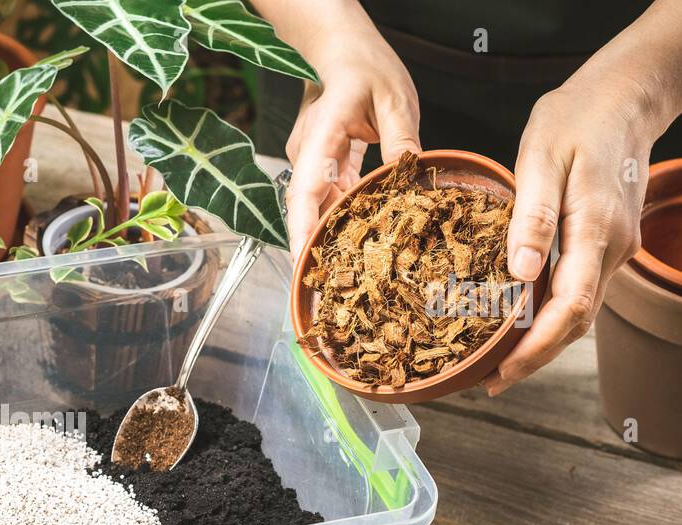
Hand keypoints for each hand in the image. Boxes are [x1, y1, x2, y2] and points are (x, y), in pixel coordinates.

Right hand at [283, 21, 420, 260]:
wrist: (345, 53)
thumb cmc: (368, 69)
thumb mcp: (396, 99)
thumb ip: (400, 139)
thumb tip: (408, 178)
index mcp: (322, 135)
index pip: (305, 189)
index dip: (302, 228)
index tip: (304, 260)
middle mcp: (308, 152)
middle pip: (305, 207)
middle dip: (315, 244)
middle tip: (332, 283)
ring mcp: (311, 160)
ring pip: (315, 205)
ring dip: (331, 232)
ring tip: (351, 266)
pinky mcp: (320, 165)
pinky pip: (327, 196)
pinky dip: (341, 214)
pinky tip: (361, 233)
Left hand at [486, 0, 681, 394]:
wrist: (622, 97)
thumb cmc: (575, 120)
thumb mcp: (541, 158)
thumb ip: (531, 217)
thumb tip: (520, 274)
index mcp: (594, 230)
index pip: (568, 309)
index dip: (535, 348)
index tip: (502, 373)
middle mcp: (611, 248)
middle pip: (575, 322)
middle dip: (533, 358)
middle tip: (489, 382)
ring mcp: (614, 248)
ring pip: (579, 312)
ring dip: (542, 342)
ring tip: (498, 364)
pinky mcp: (606, 244)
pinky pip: (579, 291)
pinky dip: (551, 316)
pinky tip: (521, 323)